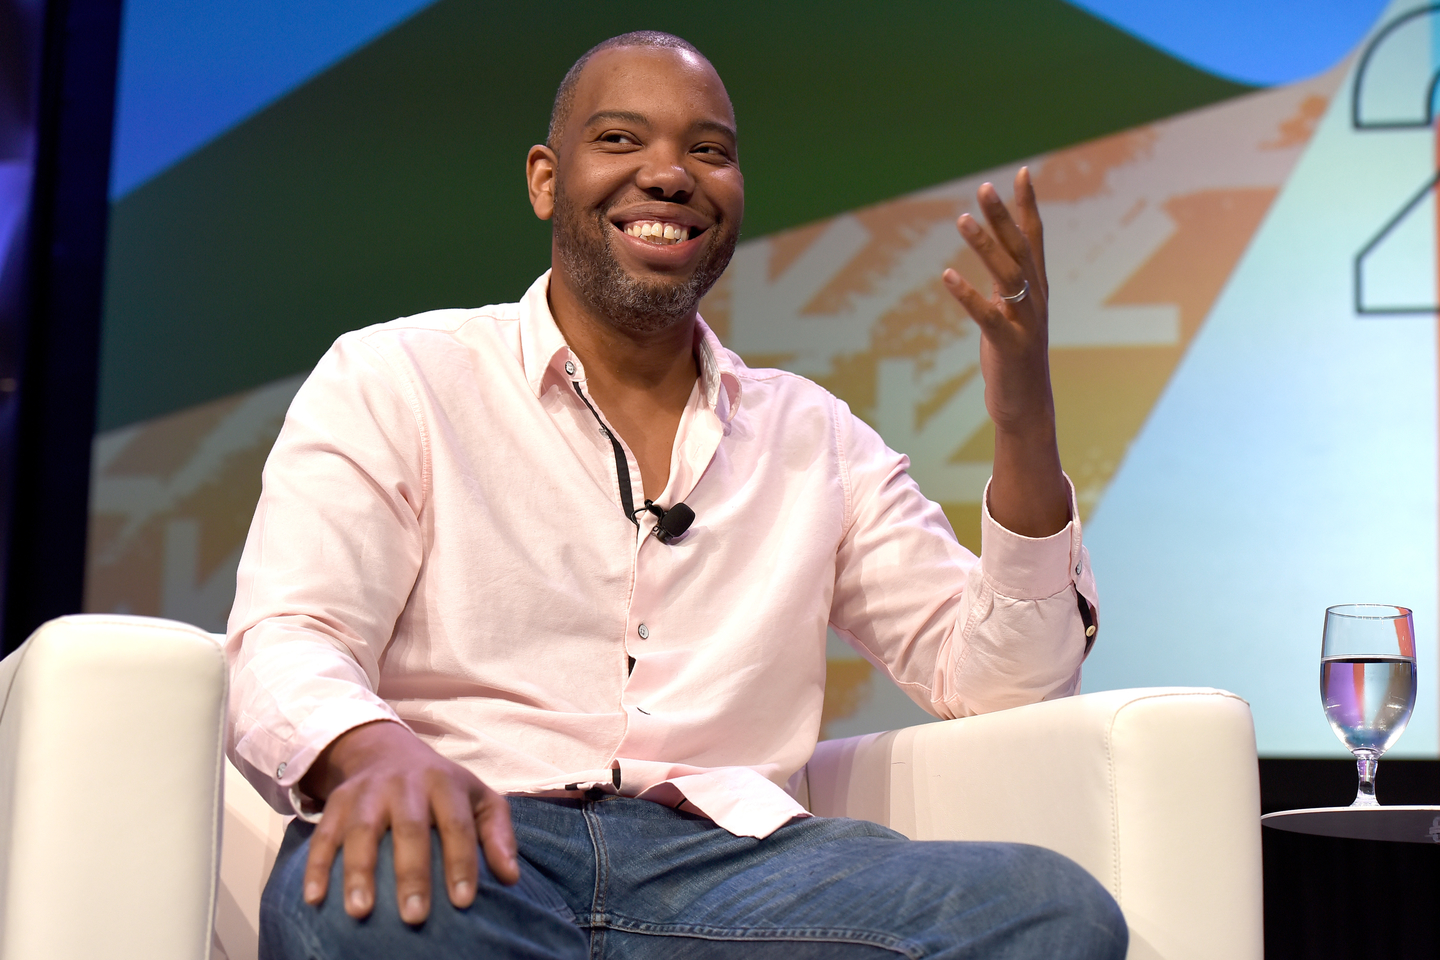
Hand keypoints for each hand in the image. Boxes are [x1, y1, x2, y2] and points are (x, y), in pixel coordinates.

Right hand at [298, 720, 519, 923]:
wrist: (386, 750)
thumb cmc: (441, 787)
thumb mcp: (478, 797)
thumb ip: (498, 832)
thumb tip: (510, 877)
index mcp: (445, 783)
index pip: (457, 824)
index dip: (461, 862)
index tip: (463, 902)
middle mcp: (405, 784)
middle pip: (409, 828)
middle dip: (412, 874)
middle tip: (414, 917)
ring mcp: (367, 792)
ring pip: (361, 830)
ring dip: (359, 871)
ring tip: (361, 911)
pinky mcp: (337, 802)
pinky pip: (324, 834)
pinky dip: (316, 865)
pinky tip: (314, 898)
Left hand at [941, 167, 1068, 537]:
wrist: (1027, 408)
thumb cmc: (1014, 360)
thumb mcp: (1011, 315)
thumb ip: (1006, 286)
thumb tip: (997, 256)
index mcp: (1037, 290)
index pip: (1035, 239)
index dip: (1028, 207)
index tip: (1022, 173)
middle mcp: (1036, 301)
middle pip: (1021, 249)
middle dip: (1004, 217)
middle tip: (986, 186)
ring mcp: (1025, 323)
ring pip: (1007, 276)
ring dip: (984, 246)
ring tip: (962, 219)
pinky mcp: (1009, 346)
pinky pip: (987, 316)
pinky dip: (967, 295)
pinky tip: (947, 275)